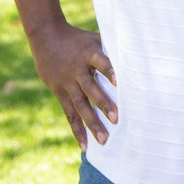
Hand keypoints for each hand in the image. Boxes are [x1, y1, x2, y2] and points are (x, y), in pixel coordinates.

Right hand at [28, 21, 116, 150]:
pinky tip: (85, 145)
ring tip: (104, 140)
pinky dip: (77, 130)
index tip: (119, 82)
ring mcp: (67, 83)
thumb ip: (110, 48)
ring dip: (92, 123)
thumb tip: (136, 54)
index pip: (100, 61)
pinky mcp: (60, 92)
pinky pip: (69, 114)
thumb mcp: (93, 38)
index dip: (109, 70)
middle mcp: (77, 70)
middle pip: (91, 88)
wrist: (46, 37)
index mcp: (88, 53)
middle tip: (117, 119)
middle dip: (103, 104)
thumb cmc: (77, 38)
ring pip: (80, 105)